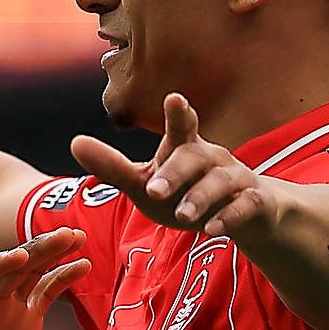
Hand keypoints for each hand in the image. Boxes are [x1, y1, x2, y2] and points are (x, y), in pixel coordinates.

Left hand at [0, 228, 90, 329]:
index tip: (19, 257)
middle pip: (11, 268)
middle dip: (36, 250)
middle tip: (65, 234)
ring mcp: (6, 309)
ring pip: (31, 274)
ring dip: (53, 255)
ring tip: (79, 238)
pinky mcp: (25, 322)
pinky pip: (46, 294)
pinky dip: (63, 279)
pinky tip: (83, 265)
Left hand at [70, 94, 277, 237]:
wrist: (247, 213)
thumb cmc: (187, 192)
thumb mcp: (147, 183)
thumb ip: (113, 167)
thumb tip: (75, 143)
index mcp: (185, 149)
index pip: (181, 127)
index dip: (178, 114)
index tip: (174, 99)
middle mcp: (211, 158)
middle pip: (194, 157)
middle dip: (175, 172)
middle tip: (154, 189)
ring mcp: (235, 179)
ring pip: (220, 182)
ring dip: (200, 198)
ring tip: (183, 216)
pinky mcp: (253, 202)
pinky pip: (245, 206)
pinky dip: (230, 217)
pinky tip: (214, 230)